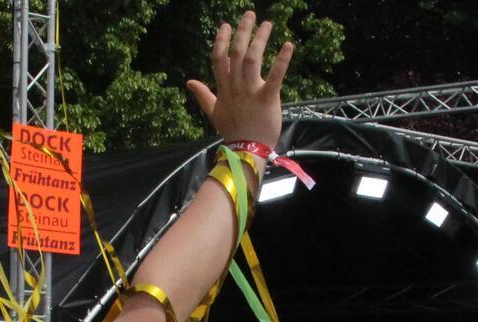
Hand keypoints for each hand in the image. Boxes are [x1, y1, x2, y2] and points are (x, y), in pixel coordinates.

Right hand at [185, 11, 294, 147]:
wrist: (246, 151)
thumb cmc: (232, 131)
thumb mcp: (213, 112)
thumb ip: (203, 94)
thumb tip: (189, 82)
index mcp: (224, 88)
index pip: (218, 58)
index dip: (221, 40)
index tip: (226, 25)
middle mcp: (235, 87)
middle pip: (236, 53)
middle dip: (242, 32)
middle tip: (250, 14)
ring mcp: (250, 92)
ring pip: (251, 59)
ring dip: (259, 39)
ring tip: (267, 24)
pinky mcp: (267, 99)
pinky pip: (274, 77)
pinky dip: (282, 61)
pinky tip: (288, 45)